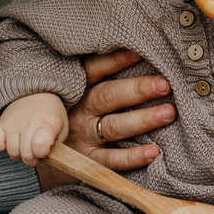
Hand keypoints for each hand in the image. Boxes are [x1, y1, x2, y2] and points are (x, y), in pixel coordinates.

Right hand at [0, 92, 67, 163]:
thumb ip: (57, 146)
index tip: (45, 151)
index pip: (40, 145)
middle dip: (32, 159)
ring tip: (25, 147)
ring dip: (19, 155)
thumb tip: (47, 160)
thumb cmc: (51, 115)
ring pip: (12, 152)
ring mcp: (13, 123)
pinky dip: (2, 146)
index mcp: (47, 124)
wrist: (37, 92)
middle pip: (26, 155)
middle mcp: (29, 123)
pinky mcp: (1, 123)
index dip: (42, 153)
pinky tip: (11, 141)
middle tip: (36, 153)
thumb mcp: (62, 128)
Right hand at [66, 49, 169, 170]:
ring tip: (168, 113)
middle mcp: (79, 111)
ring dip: (143, 120)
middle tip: (164, 85)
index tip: (139, 52)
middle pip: (107, 97)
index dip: (115, 61)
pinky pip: (112, 159)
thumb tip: (142, 57)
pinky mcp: (87, 161)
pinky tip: (154, 151)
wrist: (45, 154)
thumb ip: (103, 79)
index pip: (93, 70)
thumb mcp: (79, 93)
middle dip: (138, 89)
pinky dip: (133, 156)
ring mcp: (82, 136)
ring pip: (113, 127)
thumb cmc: (74, 114)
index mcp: (78, 89)